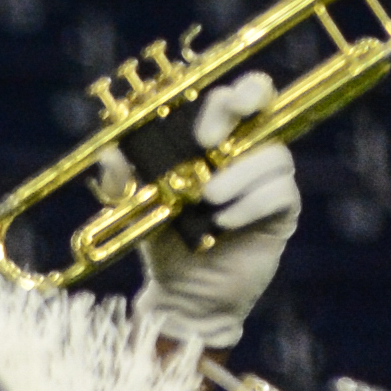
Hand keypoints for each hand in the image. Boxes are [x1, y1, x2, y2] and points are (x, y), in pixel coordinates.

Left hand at [135, 68, 299, 352]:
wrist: (184, 294)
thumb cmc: (165, 242)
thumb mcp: (137, 210)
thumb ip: (123, 183)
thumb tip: (108, 155)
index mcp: (212, 139)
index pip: (231, 96)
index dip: (225, 98)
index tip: (199, 134)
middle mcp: (244, 150)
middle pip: (262, 99)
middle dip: (242, 105)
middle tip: (208, 143)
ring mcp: (266, 178)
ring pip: (274, 155)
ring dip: (238, 176)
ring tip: (207, 201)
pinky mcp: (282, 211)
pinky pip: (281, 192)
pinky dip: (250, 205)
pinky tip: (223, 224)